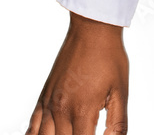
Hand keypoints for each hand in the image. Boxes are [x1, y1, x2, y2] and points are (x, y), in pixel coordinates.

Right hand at [26, 13, 128, 133]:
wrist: (93, 29)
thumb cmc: (109, 56)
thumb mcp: (121, 91)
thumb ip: (117, 123)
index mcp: (82, 110)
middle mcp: (61, 110)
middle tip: (85, 133)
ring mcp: (49, 104)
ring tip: (69, 134)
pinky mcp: (44, 97)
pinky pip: (32, 127)